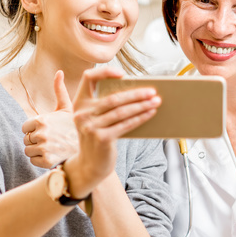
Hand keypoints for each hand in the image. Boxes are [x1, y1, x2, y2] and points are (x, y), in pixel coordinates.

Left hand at [22, 71, 78, 168]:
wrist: (90, 146)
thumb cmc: (75, 127)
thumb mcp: (68, 107)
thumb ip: (59, 90)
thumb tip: (59, 71)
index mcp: (41, 120)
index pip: (25, 127)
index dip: (34, 130)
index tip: (47, 131)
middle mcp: (41, 133)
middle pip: (26, 140)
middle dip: (36, 141)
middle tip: (52, 141)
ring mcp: (44, 147)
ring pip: (28, 151)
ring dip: (37, 151)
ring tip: (52, 148)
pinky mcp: (47, 161)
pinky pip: (33, 161)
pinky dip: (40, 161)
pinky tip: (53, 156)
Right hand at [63, 66, 160, 195]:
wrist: (90, 164)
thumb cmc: (98, 136)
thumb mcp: (95, 119)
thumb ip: (105, 105)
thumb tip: (135, 91)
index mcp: (79, 103)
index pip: (88, 78)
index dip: (105, 72)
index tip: (123, 74)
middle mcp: (82, 113)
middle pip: (113, 97)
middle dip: (136, 94)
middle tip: (152, 91)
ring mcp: (90, 127)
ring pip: (122, 111)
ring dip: (142, 106)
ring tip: (156, 101)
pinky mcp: (101, 138)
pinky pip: (125, 125)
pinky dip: (140, 118)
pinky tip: (150, 113)